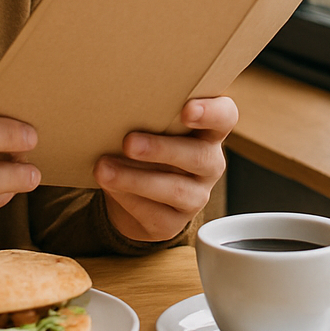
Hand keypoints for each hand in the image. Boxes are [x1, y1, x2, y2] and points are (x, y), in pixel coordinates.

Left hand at [96, 96, 237, 242]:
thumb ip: (148, 115)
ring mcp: (196, 196)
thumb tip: (115, 107)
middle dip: (162, 149)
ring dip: (136, 178)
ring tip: (104, 168)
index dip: (211, 113)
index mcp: (208, 132)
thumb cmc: (145, 146)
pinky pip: (153, 213)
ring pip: (175, 189)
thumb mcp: (151, 128)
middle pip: (200, 156)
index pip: (225, 117)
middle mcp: (209, 163)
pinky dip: (127, 198)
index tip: (187, 109)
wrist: (134, 196)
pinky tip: (108, 185)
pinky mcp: (173, 223)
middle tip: (129, 142)